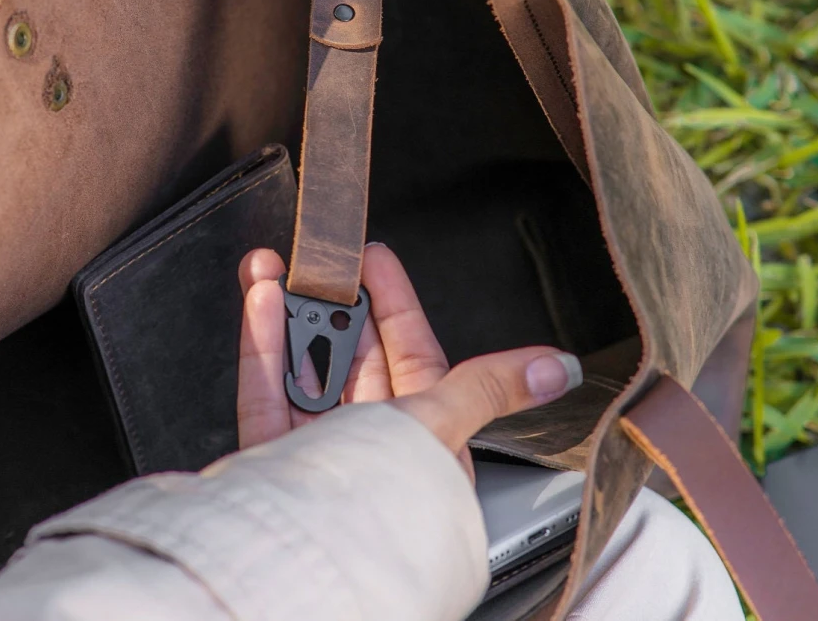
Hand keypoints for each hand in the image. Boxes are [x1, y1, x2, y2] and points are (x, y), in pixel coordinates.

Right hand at [236, 243, 582, 476]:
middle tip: (320, 260)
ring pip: (304, 370)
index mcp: (426, 441)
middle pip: (354, 356)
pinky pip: (267, 392)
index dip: (394, 302)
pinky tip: (261, 303)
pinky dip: (263, 346)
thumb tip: (556, 368)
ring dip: (291, 315)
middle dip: (337, 303)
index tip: (373, 258)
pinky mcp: (272, 460)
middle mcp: (374, 447)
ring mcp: (318, 453)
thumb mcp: (443, 424)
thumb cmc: (386, 501)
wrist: (315, 559)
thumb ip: (488, 385)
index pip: (414, 355)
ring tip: (279, 270)